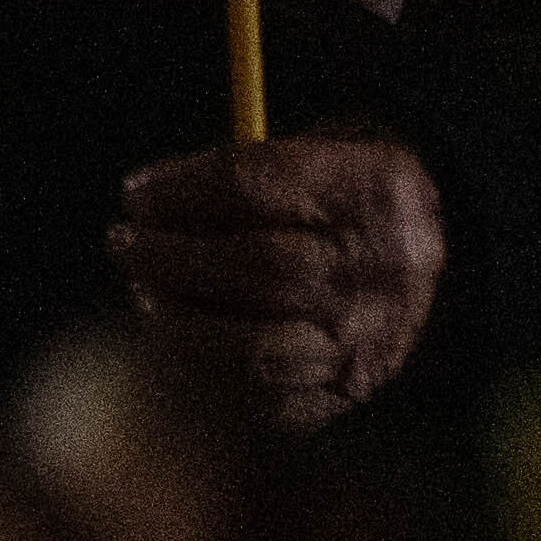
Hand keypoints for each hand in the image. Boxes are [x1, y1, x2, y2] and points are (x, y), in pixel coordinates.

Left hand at [108, 127, 443, 429]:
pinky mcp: (346, 388)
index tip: (135, 193)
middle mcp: (380, 271)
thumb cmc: (342, 198)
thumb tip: (152, 195)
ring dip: (179, 319)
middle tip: (123, 243)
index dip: (183, 189)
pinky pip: (260, 393)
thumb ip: (248, 167)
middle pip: (259, 267)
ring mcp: (367, 339)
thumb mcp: (323, 148)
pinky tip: (169, 339)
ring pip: (255, 345)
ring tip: (143, 290)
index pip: (259, 187)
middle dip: (174, 256)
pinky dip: (202, 369)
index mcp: (375, 192)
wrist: (418, 258)